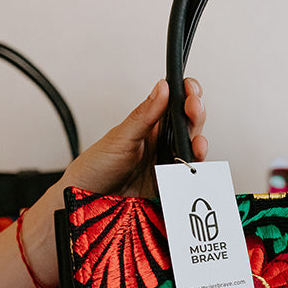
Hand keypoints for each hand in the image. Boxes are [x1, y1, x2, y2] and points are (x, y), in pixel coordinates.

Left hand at [18, 77, 207, 287]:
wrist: (89, 199)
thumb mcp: (121, 136)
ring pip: (192, 149)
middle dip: (196, 113)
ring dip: (199, 143)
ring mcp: (166, 162)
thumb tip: (162, 88)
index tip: (190, 88)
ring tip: (197, 142)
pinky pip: (187, 175)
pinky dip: (194, 170)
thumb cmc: (97, 165)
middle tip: (194, 109)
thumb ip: (144, 115)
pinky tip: (193, 165)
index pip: (174, 103)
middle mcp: (160, 141)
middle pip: (189, 124)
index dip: (186, 93)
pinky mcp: (168, 183)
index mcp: (149, 123)